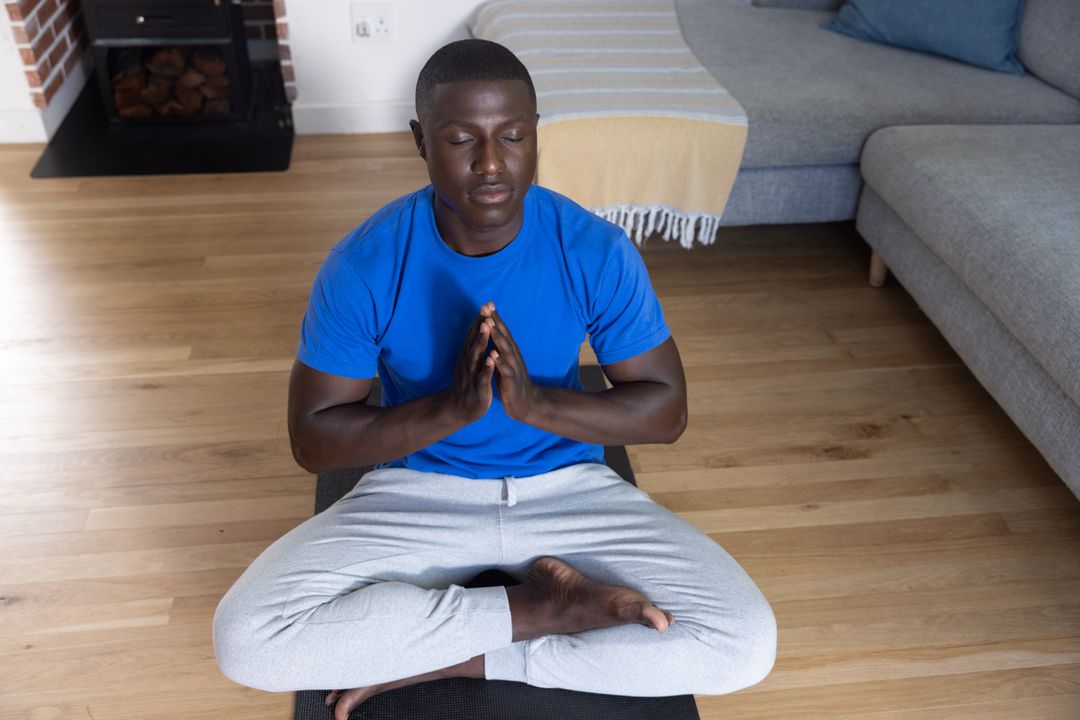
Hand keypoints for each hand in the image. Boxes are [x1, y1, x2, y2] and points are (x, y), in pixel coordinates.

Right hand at [448, 308, 497, 422]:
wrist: (459, 410)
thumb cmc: (468, 384)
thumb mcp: (470, 363)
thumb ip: (473, 346)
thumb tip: (477, 328)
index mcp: (468, 357)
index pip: (474, 335)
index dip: (480, 320)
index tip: (486, 304)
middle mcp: (468, 363)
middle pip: (474, 340)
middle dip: (480, 325)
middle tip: (484, 309)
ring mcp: (471, 375)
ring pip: (476, 356)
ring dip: (480, 341)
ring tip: (486, 327)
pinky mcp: (478, 389)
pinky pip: (482, 376)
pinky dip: (486, 367)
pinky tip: (491, 358)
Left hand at [483, 302, 540, 422]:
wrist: (527, 403)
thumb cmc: (513, 381)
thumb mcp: (507, 361)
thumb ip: (502, 347)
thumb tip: (496, 333)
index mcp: (510, 351)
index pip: (502, 331)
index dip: (495, 317)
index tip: (487, 303)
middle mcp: (513, 355)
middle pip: (503, 334)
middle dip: (495, 320)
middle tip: (487, 306)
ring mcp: (513, 367)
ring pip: (505, 349)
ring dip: (497, 336)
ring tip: (489, 324)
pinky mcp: (512, 380)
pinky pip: (506, 370)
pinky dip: (500, 362)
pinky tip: (493, 354)